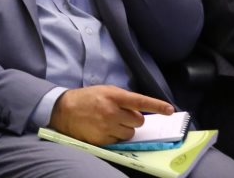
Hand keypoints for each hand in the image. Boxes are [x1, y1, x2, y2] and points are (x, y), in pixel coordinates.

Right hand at [49, 85, 173, 144]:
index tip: (170, 110)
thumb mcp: (104, 91)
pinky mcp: (102, 140)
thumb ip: (122, 98)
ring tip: (110, 123)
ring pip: (131, 133)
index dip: (156, 105)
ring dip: (125, 129)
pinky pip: (120, 141)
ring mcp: (107, 127)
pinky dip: (115, 136)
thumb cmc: (86, 99)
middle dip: (133, 119)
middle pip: (138, 121)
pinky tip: (103, 129)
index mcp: (113, 96)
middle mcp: (111, 111)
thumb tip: (141, 111)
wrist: (63, 110)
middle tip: (120, 115)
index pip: (139, 101)